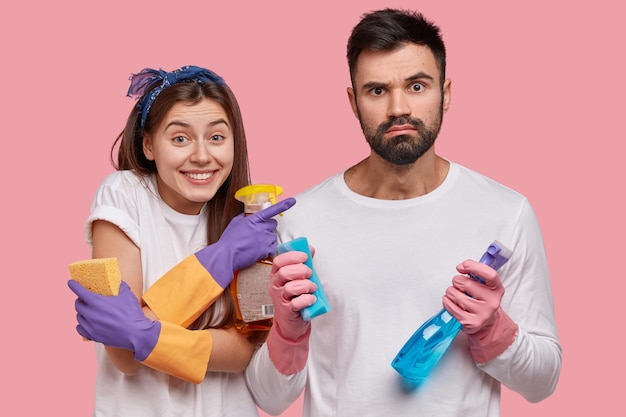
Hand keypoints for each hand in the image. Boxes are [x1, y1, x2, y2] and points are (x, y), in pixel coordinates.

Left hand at [68, 280, 159, 360]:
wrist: (136, 333)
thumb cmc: (132, 314)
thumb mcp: (127, 295)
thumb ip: (120, 286)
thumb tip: (118, 283)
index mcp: (97, 302)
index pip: (80, 291)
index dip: (74, 286)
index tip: (71, 283)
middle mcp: (91, 314)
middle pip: (77, 305)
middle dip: (80, 300)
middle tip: (85, 299)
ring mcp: (91, 326)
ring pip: (79, 317)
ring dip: (82, 312)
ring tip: (88, 311)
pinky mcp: (94, 336)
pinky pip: (80, 329)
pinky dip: (81, 325)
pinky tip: (86, 323)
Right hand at [195, 198, 295, 287]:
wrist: (226, 255)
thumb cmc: (228, 240)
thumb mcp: (235, 223)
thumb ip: (244, 217)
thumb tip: (249, 216)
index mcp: (253, 219)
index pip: (271, 210)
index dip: (284, 204)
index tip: (293, 201)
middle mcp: (261, 227)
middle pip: (273, 224)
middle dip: (268, 228)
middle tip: (258, 234)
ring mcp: (264, 239)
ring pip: (273, 237)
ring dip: (267, 239)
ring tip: (255, 244)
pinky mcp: (266, 250)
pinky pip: (272, 248)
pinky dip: (267, 250)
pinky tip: (258, 251)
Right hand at [266, 249, 316, 373]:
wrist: (292, 322)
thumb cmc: (295, 296)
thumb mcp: (298, 278)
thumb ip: (303, 263)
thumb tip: (310, 248)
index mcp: (277, 275)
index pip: (278, 261)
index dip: (292, 256)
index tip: (305, 257)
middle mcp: (275, 285)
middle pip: (284, 273)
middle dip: (301, 271)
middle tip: (310, 274)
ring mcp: (279, 299)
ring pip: (290, 288)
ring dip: (305, 286)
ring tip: (312, 288)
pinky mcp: (286, 311)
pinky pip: (295, 303)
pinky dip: (306, 299)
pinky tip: (311, 299)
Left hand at [442, 259, 517, 362]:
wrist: (486, 323)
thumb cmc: (482, 300)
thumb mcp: (485, 286)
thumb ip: (476, 273)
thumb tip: (461, 267)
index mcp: (496, 289)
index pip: (489, 274)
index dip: (474, 267)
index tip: (463, 266)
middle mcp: (492, 302)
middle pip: (466, 284)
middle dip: (457, 281)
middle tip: (458, 285)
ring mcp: (482, 314)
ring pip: (456, 295)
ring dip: (450, 292)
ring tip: (455, 294)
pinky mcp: (470, 323)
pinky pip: (451, 306)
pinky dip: (446, 301)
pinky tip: (450, 301)